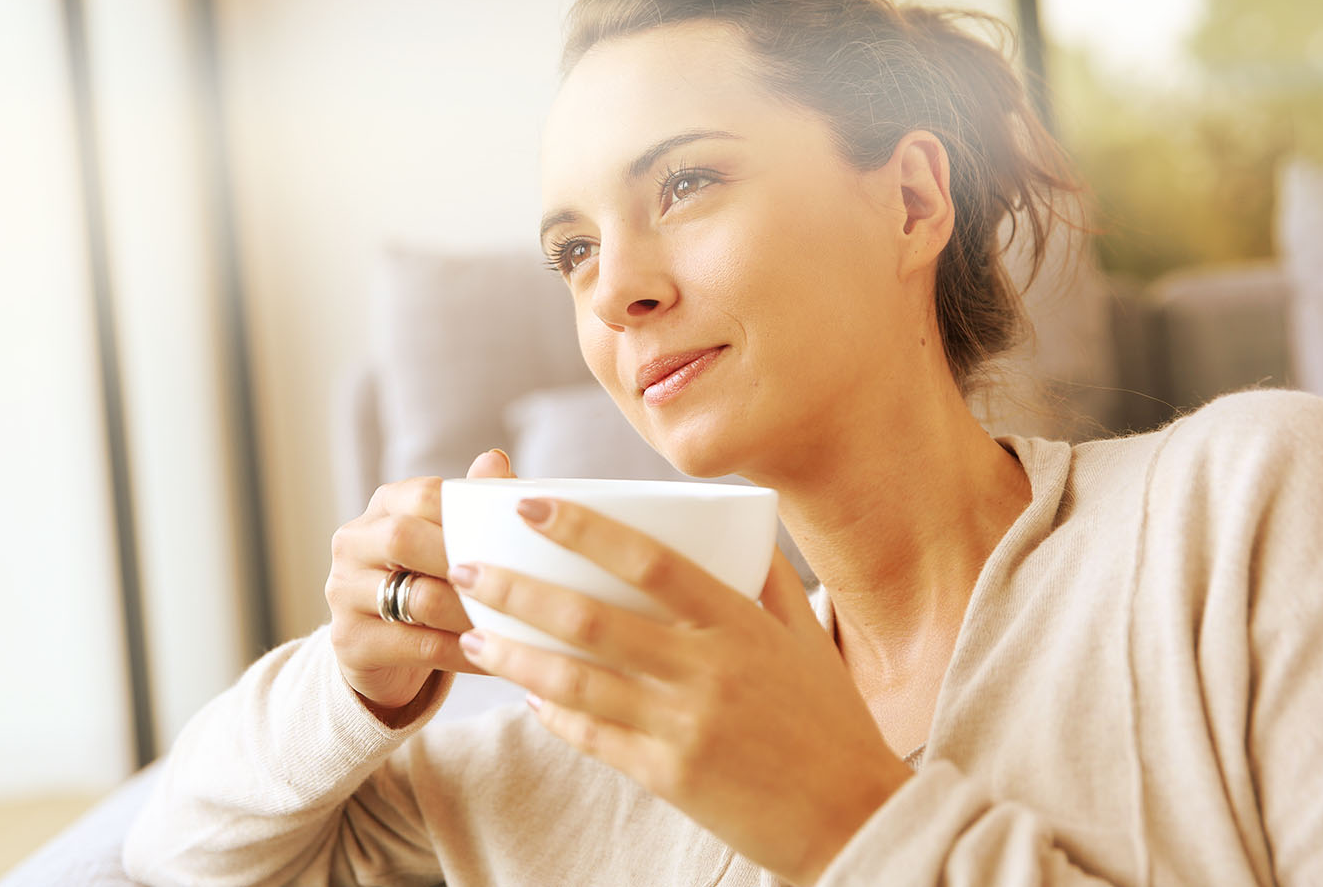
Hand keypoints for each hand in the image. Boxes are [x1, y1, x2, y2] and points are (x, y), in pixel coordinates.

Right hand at [324, 449, 515, 722]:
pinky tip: (499, 655)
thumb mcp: (448, 539)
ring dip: (473, 611)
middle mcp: (353, 543)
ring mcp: (343, 592)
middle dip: (467, 560)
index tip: (520, 533)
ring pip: (417, 598)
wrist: (384, 651)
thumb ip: (472, 503)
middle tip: (519, 579)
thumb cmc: (430, 580)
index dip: (470, 513)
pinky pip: (417, 646)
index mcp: (383, 507)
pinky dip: (466, 652)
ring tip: (518, 621)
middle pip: (407, 539)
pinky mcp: (349, 642)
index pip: (425, 495)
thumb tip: (496, 460)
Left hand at [451, 498, 910, 884]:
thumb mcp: (806, 639)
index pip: (648, 559)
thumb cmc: (831, 721)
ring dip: (516, 655)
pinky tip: (527, 695)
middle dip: (520, 590)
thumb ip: (769, 578)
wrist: (853, 818)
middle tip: (469, 569)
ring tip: (472, 634)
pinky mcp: (669, 776)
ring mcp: (684, 726)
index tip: (529, 504)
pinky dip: (554, 714)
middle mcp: (707, 669)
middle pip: (592, 619)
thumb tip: (737, 524)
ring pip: (577, 682)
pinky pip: (594, 737)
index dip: (583, 528)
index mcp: (739, 623)